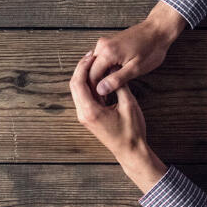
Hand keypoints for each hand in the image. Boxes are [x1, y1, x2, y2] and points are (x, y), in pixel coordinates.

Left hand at [69, 52, 167, 191]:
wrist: (130, 151)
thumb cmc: (132, 131)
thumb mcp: (129, 105)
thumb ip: (120, 86)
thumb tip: (113, 69)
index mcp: (90, 111)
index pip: (78, 83)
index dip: (83, 67)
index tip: (91, 55)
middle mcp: (83, 114)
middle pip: (74, 86)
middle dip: (81, 69)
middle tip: (91, 55)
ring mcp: (84, 117)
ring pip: (78, 91)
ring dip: (84, 77)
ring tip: (95, 63)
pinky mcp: (88, 118)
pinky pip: (84, 98)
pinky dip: (88, 86)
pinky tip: (98, 78)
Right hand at [90, 2, 187, 97]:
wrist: (158, 30)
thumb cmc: (151, 48)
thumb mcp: (136, 68)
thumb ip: (117, 80)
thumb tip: (101, 90)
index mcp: (107, 53)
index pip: (91, 76)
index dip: (95, 90)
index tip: (101, 100)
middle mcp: (102, 46)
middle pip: (90, 70)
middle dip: (96, 84)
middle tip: (105, 97)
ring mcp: (104, 43)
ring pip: (94, 65)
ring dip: (99, 77)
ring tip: (109, 89)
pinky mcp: (108, 43)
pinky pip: (100, 59)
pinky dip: (103, 69)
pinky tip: (111, 77)